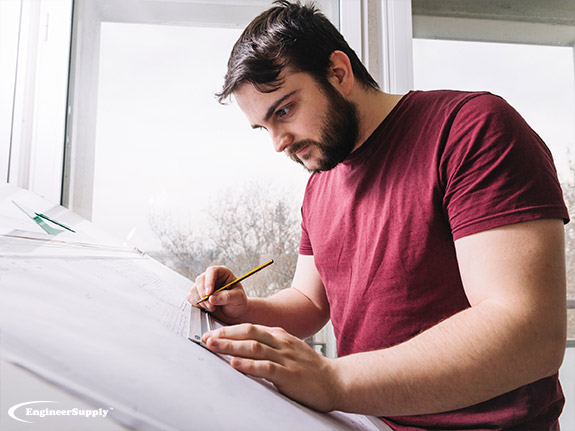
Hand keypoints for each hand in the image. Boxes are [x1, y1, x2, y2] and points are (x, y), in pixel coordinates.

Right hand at [187, 266, 248, 321]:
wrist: (235, 312)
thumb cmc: (239, 302)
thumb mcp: (238, 298)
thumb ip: (227, 297)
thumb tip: (211, 298)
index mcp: (222, 273)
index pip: (212, 271)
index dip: (209, 281)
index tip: (209, 293)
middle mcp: (211, 277)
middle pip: (200, 280)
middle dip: (203, 294)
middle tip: (211, 305)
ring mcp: (203, 285)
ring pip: (194, 289)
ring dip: (201, 301)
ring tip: (213, 308)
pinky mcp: (198, 294)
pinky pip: (191, 297)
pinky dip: (197, 304)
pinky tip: (207, 308)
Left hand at [202, 323, 340, 411]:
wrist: (336, 381)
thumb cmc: (311, 369)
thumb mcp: (290, 351)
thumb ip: (271, 348)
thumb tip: (246, 349)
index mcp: (280, 336)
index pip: (250, 328)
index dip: (229, 329)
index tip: (212, 333)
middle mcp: (281, 343)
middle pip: (248, 333)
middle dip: (225, 334)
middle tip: (206, 337)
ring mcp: (285, 357)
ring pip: (253, 347)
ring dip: (231, 346)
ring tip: (213, 346)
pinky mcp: (288, 374)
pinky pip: (265, 367)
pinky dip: (248, 364)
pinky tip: (235, 364)